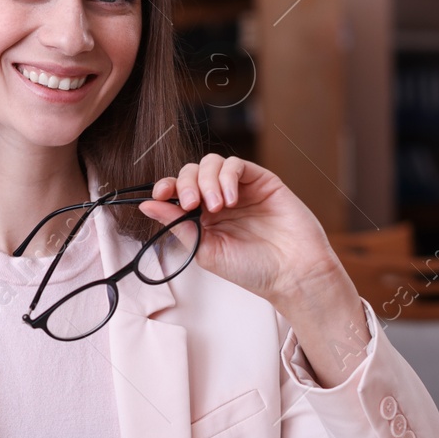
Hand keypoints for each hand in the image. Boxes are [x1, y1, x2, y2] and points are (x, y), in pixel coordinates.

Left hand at [137, 154, 341, 308]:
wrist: (292, 273)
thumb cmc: (252, 269)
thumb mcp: (205, 251)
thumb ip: (178, 225)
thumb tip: (146, 205)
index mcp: (202, 217)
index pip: (177, 190)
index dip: (166, 186)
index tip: (161, 195)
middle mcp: (219, 199)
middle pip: (191, 172)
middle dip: (186, 184)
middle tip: (192, 205)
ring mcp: (240, 188)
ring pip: (211, 163)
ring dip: (207, 181)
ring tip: (217, 207)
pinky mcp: (261, 180)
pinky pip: (236, 164)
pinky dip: (228, 177)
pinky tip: (231, 199)